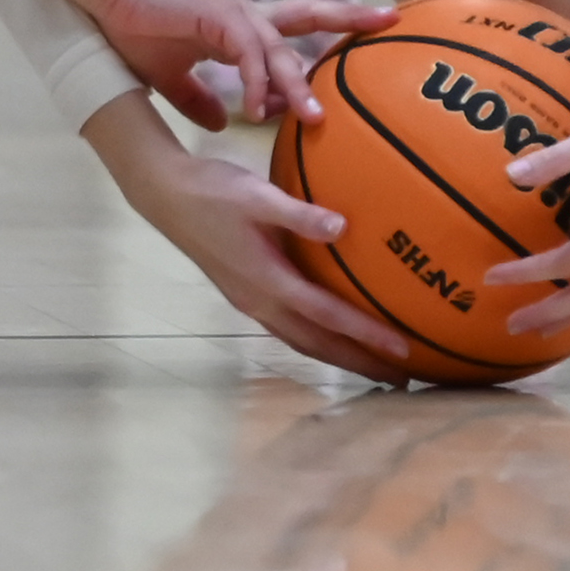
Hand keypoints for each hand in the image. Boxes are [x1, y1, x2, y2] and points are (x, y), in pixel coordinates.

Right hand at [88, 0, 394, 131]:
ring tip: (314, 118)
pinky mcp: (214, 14)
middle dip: (350, 17)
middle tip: (391, 19)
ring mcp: (232, 11)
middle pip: (308, 13)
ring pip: (278, 47)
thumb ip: (199, 98)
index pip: (295, 25)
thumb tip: (223, 122)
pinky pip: (245, 53)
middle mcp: (245, 15)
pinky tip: (256, 110)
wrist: (103, 4)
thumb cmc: (134, 31)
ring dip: (297, 83)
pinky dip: (254, 82)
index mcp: (240, 26)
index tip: (362, 43)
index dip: (328, 29)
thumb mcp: (173, 77)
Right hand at [90, 96, 416, 383]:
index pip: (327, 316)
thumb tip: (343, 228)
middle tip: (404, 380)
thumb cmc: (213, 190)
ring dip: (340, 358)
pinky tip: (331, 337)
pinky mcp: (245, 295)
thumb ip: (300, 214)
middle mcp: (260, 302)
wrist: (165, 196)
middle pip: (319, 344)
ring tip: (376, 369)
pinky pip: (290, 330)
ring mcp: (251, 302)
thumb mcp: (258, 195)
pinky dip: (318, 341)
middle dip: (361, 363)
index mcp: (267, 281)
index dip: (367, 335)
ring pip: (303, 342)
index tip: (403, 351)